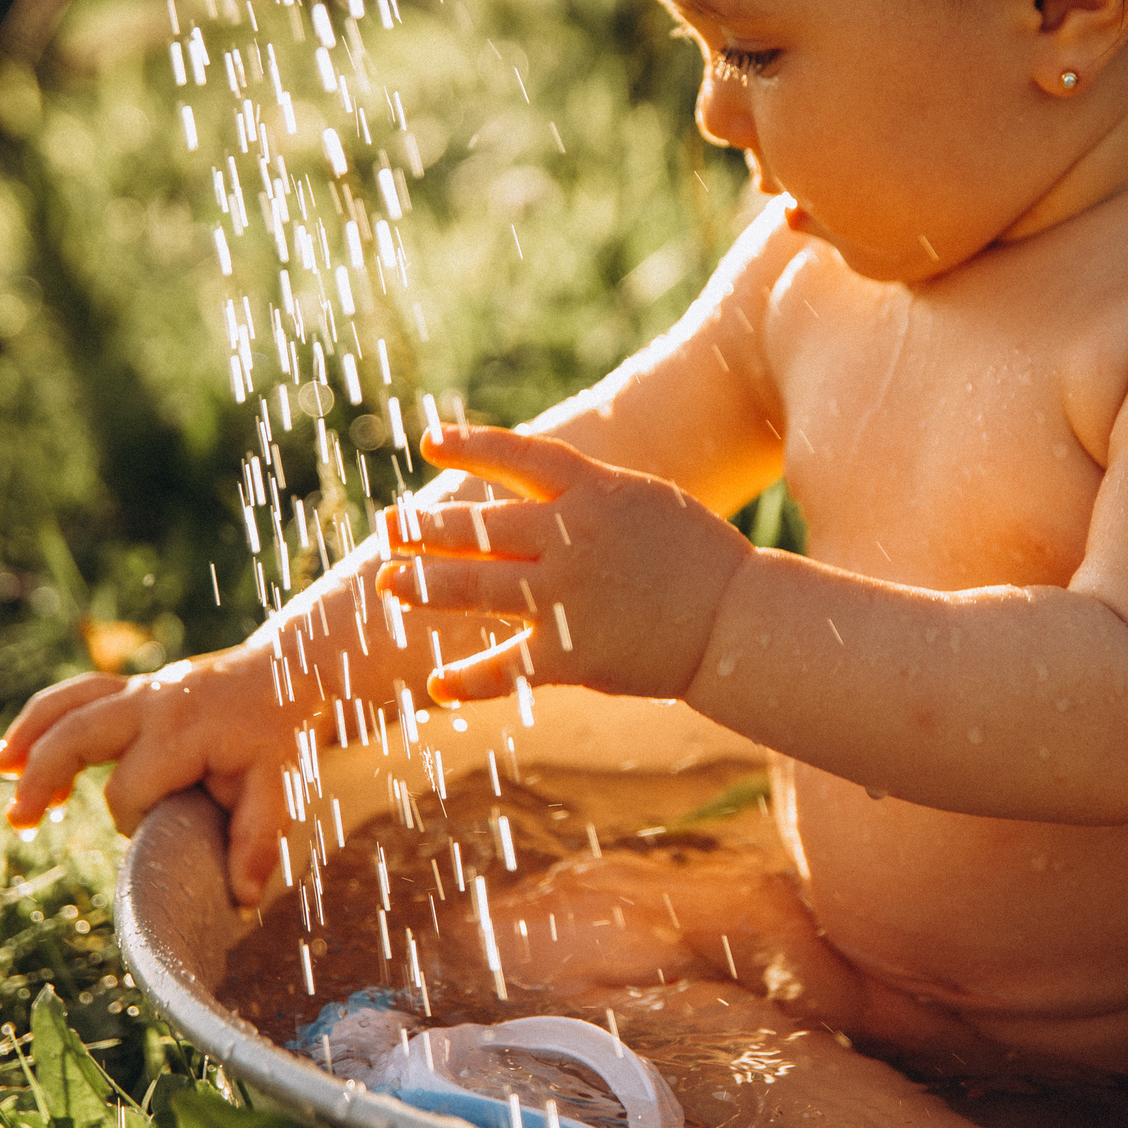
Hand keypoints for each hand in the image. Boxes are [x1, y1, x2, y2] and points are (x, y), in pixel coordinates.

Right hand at [0, 646, 294, 904]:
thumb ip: (258, 840)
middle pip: (79, 732)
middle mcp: (154, 702)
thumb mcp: (281, 788)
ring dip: (31, 736)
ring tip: (1, 770)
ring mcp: (141, 691)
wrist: (289, 676)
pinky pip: (77, 696)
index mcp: (185, 730)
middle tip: (21, 823)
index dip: (133, 818)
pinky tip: (16, 752)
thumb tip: (242, 900)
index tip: (152, 832)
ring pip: (70, 704)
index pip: (132, 785)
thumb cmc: (281, 737)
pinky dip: (43, 720)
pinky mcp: (134, 689)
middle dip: (44, 775)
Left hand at [380, 425, 752, 705]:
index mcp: (593, 491)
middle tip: (390, 528)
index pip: (516, 456)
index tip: (429, 441)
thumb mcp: (642, 500)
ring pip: (474, 588)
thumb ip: (583, 493)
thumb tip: (522, 484)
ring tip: (390, 583)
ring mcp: (566, 597)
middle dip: (426, 527)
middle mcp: (571, 538)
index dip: (470, 445)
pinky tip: (437, 686)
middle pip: (478, 526)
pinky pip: (505, 669)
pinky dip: (468, 681)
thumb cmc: (693, 555)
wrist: (737, 620)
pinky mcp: (571, 655)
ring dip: (425, 585)